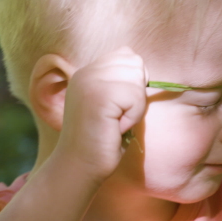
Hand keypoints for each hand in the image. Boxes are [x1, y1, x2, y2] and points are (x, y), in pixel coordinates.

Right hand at [55, 47, 147, 179]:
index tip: (117, 107)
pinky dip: (132, 117)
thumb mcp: (109, 104)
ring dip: (134, 106)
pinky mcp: (99, 96)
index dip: (133, 81)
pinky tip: (114, 128)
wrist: (79, 166)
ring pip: (137, 79)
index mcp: (86, 72)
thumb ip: (119, 82)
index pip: (126, 54)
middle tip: (116, 117)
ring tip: (115, 123)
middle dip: (135, 93)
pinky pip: (136, 97)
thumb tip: (142, 67)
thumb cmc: (100, 140)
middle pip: (135, 63)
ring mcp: (90, 82)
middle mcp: (86, 72)